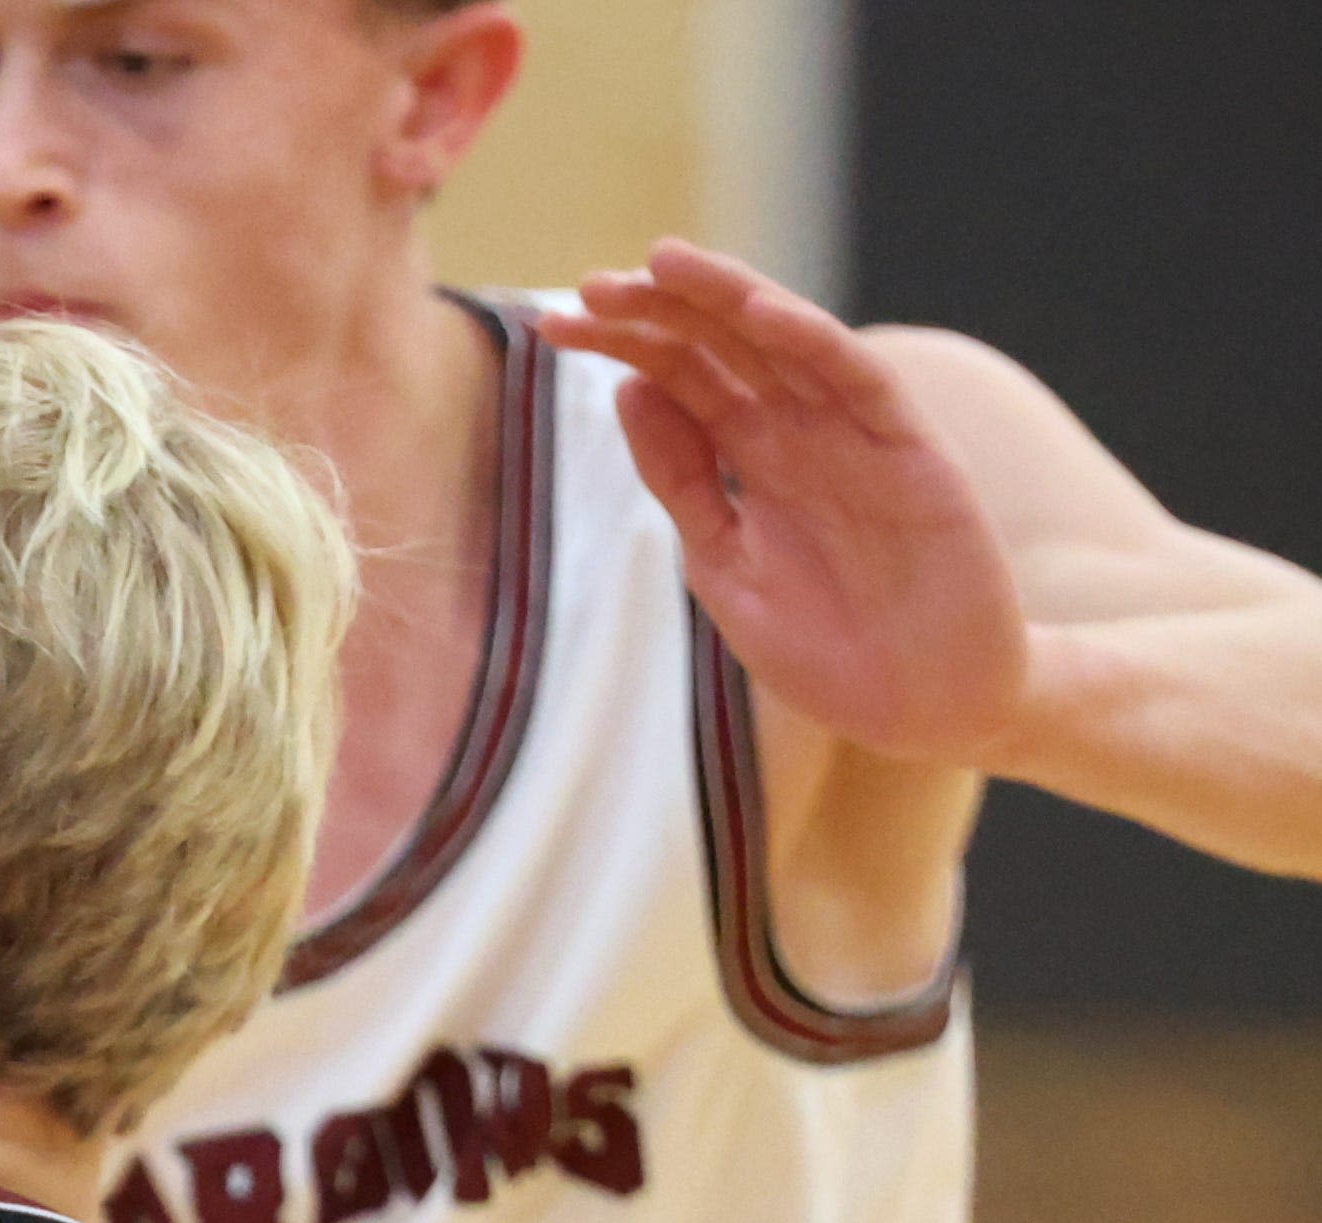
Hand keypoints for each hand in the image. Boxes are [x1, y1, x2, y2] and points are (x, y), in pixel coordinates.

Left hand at [539, 242, 1030, 768]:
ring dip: (727, 298)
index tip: (552, 326)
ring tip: (664, 264)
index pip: (681, 378)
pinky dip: (812, 340)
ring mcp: (855, 434)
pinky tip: (759, 311)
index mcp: (753, 458)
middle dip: (657, 311)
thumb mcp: (723, 562)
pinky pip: (859, 380)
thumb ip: (681, 481)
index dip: (621, 345)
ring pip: (786, 341)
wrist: (920, 707)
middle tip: (591, 285)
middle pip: (723, 346)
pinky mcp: (911, 450)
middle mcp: (802, 431)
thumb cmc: (827, 645)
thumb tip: (628, 391)